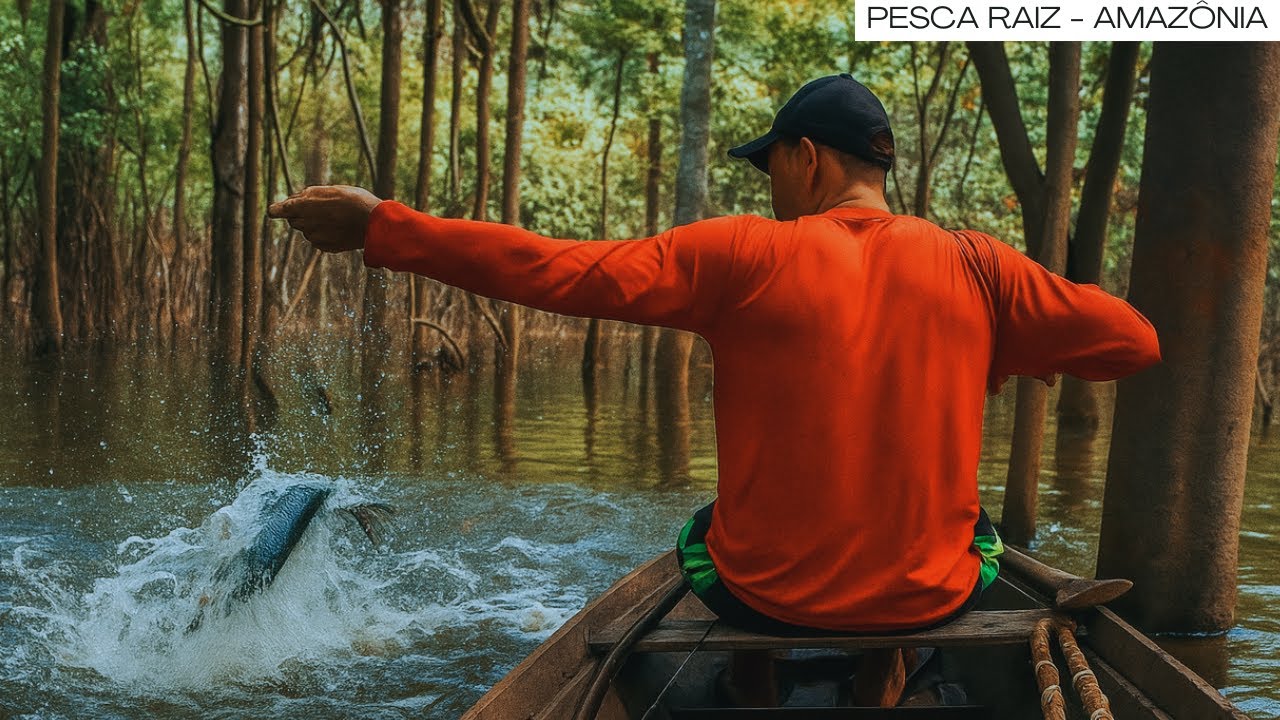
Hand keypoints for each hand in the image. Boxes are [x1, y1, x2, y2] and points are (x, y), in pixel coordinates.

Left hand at [267, 184, 381, 252]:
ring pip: (307, 230)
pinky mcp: (325, 247)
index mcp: (302, 206)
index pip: (276, 211)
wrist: (374, 223)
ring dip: (315, 225)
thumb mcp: (331, 189)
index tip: (276, 210)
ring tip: (335, 217)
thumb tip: (295, 200)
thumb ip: (309, 195)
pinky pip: (318, 240)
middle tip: (321, 208)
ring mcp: (314, 237)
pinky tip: (340, 228)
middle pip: (293, 220)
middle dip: (301, 215)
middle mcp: (304, 223)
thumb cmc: (355, 201)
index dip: (276, 210)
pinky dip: (325, 235)